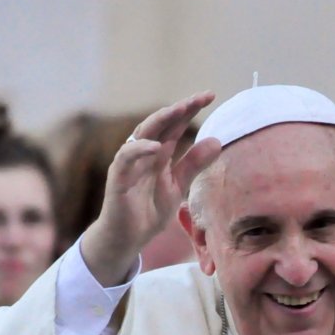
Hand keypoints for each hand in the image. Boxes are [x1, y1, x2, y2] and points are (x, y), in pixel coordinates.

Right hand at [81, 92, 220, 280]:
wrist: (127, 238)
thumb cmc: (148, 210)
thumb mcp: (178, 186)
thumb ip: (194, 164)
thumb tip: (217, 141)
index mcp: (159, 153)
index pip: (175, 125)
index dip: (190, 109)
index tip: (210, 95)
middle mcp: (143, 152)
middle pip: (161, 123)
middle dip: (180, 108)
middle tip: (201, 97)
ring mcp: (129, 163)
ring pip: (142, 133)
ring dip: (160, 120)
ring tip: (180, 109)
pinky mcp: (117, 177)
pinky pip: (125, 158)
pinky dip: (140, 150)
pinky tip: (157, 146)